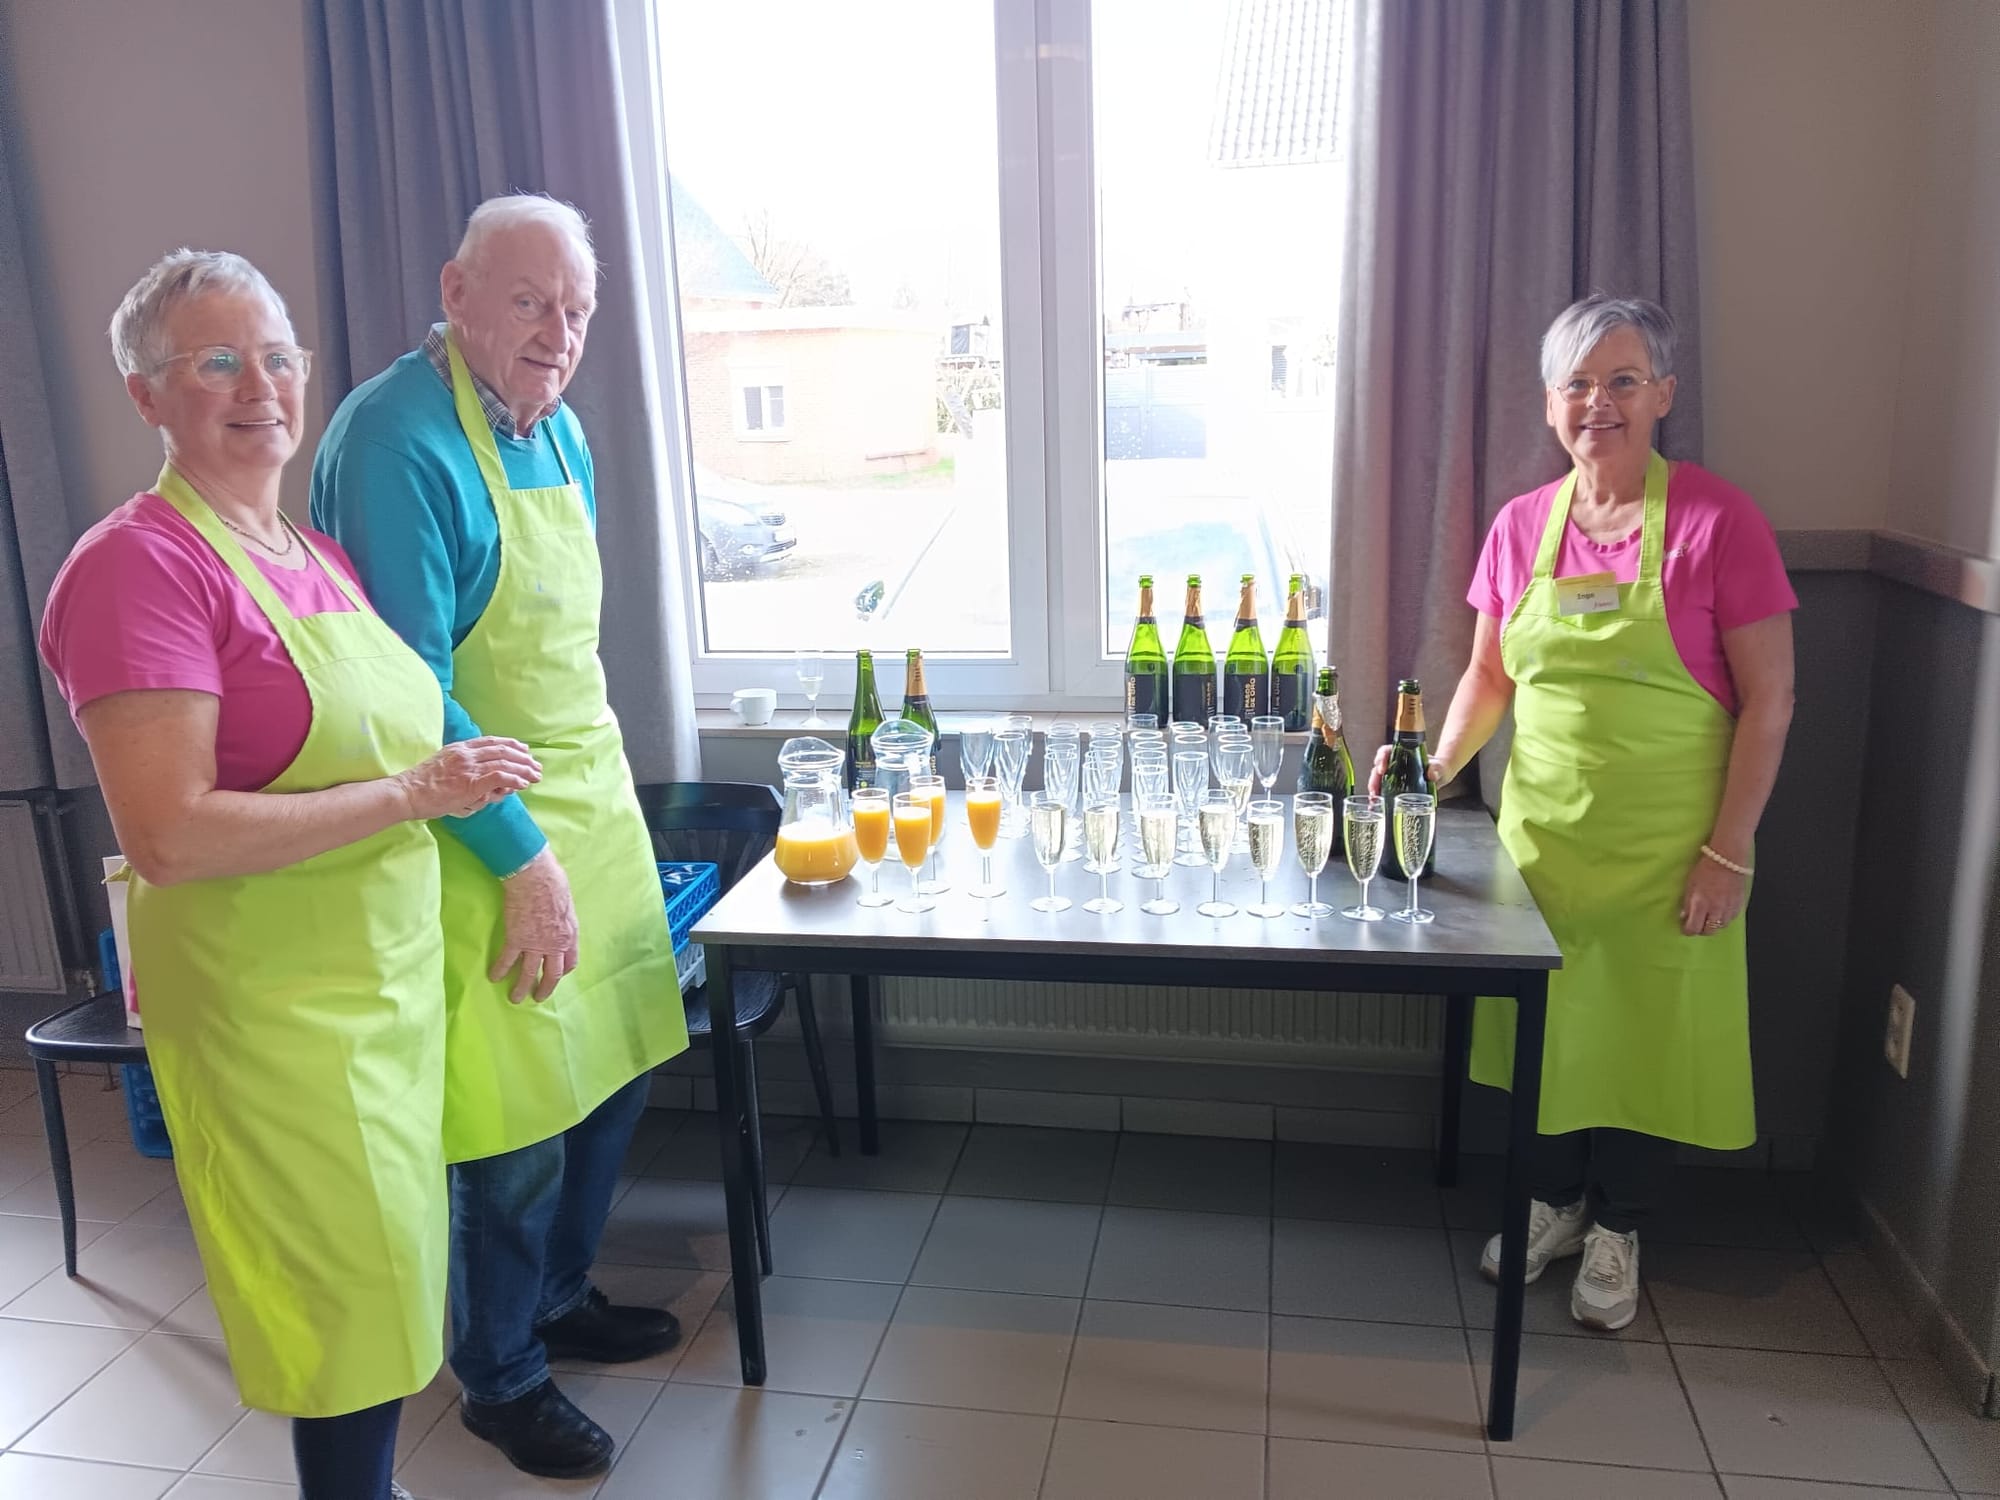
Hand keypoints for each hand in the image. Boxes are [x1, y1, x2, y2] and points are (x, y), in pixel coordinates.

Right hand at [395, 738, 539, 819]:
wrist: (407, 793)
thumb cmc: (423, 786)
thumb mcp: (444, 768)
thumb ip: (466, 771)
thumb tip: (489, 783)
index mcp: (460, 748)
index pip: (492, 741)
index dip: (511, 745)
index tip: (524, 750)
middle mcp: (466, 754)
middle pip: (503, 751)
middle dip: (523, 758)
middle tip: (536, 766)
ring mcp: (469, 768)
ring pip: (505, 762)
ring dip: (524, 770)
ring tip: (535, 776)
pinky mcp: (470, 783)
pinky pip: (499, 777)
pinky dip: (514, 779)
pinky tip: (522, 784)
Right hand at [491, 847, 579, 1002]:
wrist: (535, 877)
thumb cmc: (554, 882)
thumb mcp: (568, 904)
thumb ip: (563, 918)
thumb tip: (558, 918)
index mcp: (570, 935)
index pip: (570, 962)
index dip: (563, 971)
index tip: (557, 974)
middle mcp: (555, 945)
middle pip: (552, 974)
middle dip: (545, 988)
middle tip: (538, 997)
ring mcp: (535, 944)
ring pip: (529, 973)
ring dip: (522, 988)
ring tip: (515, 999)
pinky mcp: (516, 939)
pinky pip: (507, 960)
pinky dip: (500, 970)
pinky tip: (494, 977)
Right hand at [1366, 746, 1444, 796]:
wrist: (1441, 775)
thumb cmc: (1438, 768)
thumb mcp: (1439, 767)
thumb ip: (1436, 769)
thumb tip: (1431, 774)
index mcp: (1403, 754)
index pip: (1387, 751)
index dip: (1381, 758)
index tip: (1382, 768)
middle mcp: (1395, 763)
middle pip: (1379, 766)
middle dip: (1374, 777)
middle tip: (1374, 788)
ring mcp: (1394, 775)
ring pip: (1378, 778)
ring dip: (1374, 787)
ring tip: (1374, 797)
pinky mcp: (1395, 786)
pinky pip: (1383, 788)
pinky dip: (1379, 795)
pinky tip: (1377, 802)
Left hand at [1679, 853, 1746, 936]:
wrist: (1727, 859)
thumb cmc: (1706, 869)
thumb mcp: (1690, 885)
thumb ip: (1687, 903)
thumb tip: (1685, 917)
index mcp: (1700, 904)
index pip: (1693, 928)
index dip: (1688, 930)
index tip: (1685, 927)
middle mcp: (1715, 910)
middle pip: (1708, 931)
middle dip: (1701, 929)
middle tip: (1697, 923)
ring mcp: (1729, 908)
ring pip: (1721, 927)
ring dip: (1714, 924)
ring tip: (1709, 916)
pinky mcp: (1739, 905)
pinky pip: (1732, 919)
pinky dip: (1725, 918)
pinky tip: (1720, 911)